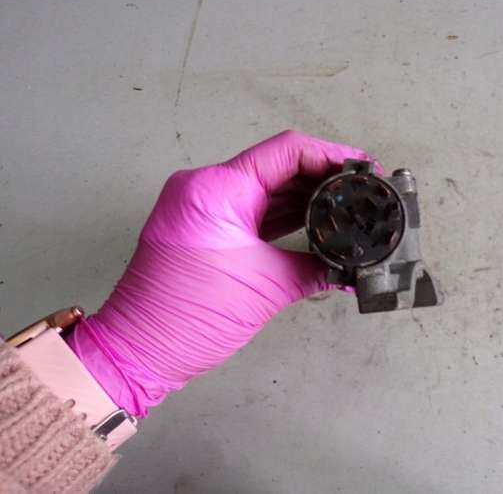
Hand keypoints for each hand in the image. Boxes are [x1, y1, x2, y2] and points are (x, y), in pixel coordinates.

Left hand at [67, 131, 381, 416]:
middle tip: (362, 188)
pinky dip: (284, 214)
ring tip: (347, 203)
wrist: (140, 351)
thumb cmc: (188, 318)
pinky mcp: (207, 226)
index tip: (361, 167)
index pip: (286, 152)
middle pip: (278, 166)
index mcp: (217, 190)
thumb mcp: (266, 289)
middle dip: (322, 176)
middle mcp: (206, 187)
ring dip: (305, 195)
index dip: (330, 155)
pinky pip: (254, 208)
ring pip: (267, 187)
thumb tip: (350, 267)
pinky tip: (318, 218)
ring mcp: (204, 206)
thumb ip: (316, 269)